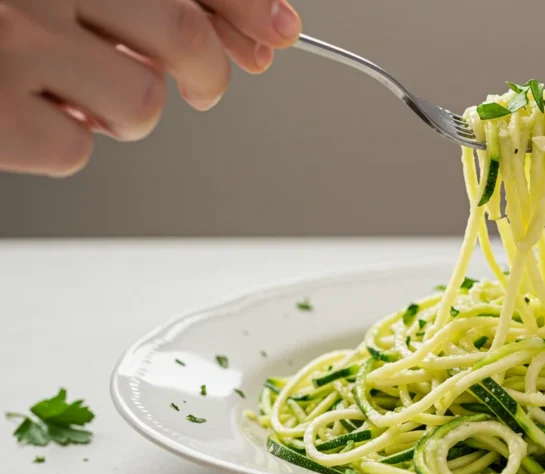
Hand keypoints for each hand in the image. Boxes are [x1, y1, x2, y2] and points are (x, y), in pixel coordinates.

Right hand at [0, 0, 301, 176]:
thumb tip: (264, 34)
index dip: (245, 7)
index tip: (277, 31)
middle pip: (181, 32)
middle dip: (208, 70)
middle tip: (205, 85)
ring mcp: (8, 43)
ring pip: (140, 98)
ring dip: (129, 108)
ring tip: (80, 91)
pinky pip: (75, 148)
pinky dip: (63, 140)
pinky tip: (28, 112)